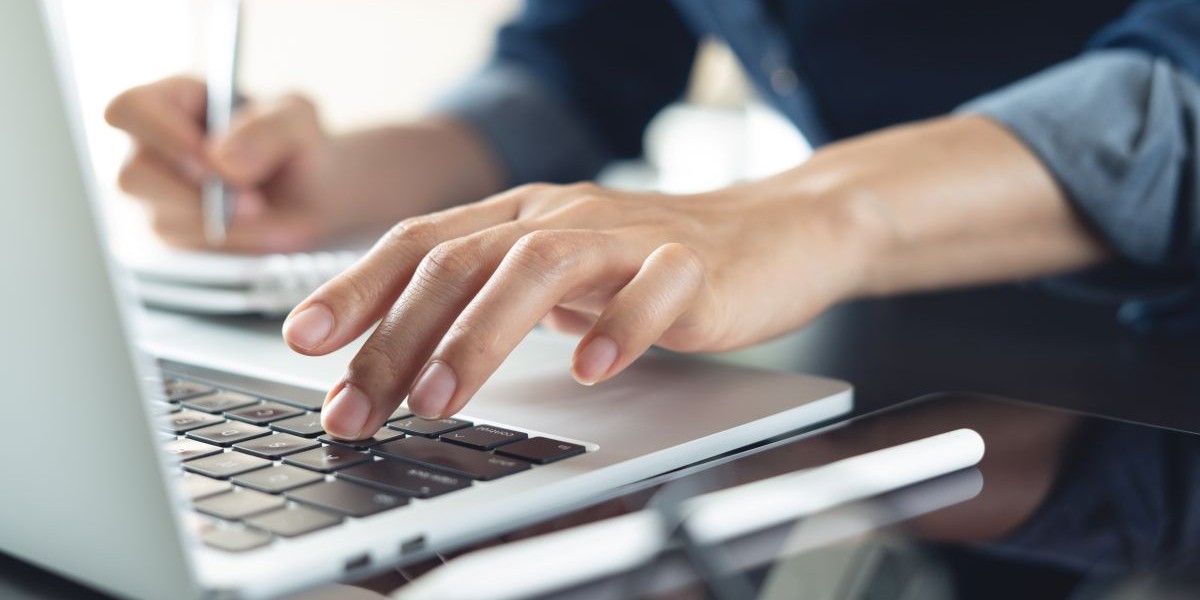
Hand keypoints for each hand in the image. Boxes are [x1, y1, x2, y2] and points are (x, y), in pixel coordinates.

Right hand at [104, 76, 347, 251]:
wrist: (314, 195)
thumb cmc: (296, 144)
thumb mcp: (298, 119)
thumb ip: (267, 128)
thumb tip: (222, 160)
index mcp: (170, 100)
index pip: (128, 110)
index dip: (162, 135)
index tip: (210, 158)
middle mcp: (150, 150)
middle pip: (133, 176)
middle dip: (196, 194)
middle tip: (253, 201)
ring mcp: (156, 198)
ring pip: (160, 220)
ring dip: (221, 224)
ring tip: (265, 212)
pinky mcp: (174, 237)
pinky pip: (186, 252)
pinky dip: (230, 245)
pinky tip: (258, 230)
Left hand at [282, 181, 873, 438]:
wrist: (774, 231)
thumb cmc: (650, 261)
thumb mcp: (555, 273)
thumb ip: (488, 298)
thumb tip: (396, 357)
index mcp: (519, 216)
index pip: (422, 243)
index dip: (358, 288)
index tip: (306, 342)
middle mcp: (563, 216)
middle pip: (463, 261)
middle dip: (396, 337)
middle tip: (356, 406)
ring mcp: (628, 236)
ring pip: (540, 268)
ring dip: (480, 335)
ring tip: (440, 397)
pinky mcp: (693, 265)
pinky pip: (651, 290)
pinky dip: (616, 330)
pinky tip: (589, 372)